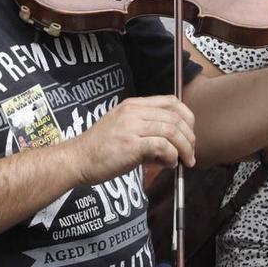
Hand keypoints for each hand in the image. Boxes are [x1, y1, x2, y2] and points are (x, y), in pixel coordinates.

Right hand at [68, 95, 195, 184]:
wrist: (77, 159)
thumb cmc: (100, 150)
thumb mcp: (124, 130)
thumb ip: (147, 133)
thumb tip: (173, 148)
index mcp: (133, 105)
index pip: (171, 101)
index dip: (187, 117)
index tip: (189, 134)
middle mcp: (133, 111)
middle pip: (176, 117)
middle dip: (189, 137)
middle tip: (190, 153)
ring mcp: (131, 126)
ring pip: (172, 130)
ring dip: (184, 148)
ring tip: (183, 161)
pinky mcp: (130, 144)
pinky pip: (162, 146)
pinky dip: (171, 156)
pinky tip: (168, 165)